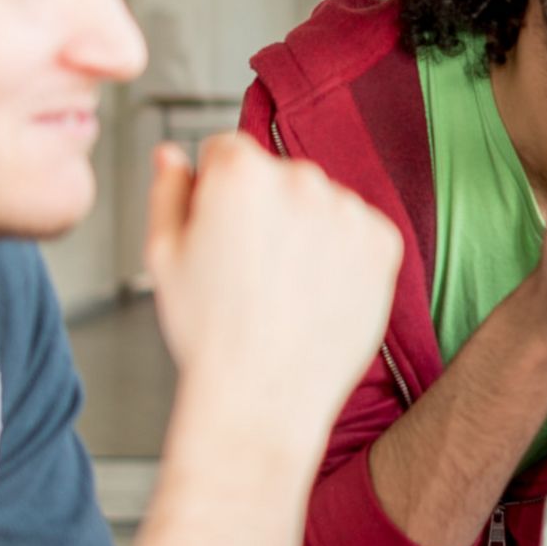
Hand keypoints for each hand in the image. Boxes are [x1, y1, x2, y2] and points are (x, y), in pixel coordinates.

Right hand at [142, 135, 402, 437]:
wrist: (264, 395)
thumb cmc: (211, 332)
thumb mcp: (163, 256)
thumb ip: (168, 192)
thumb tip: (173, 156)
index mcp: (241, 174)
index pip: (226, 150)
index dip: (213, 191)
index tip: (217, 231)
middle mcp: (301, 180)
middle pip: (277, 175)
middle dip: (263, 209)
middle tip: (250, 269)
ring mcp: (348, 211)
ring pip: (321, 203)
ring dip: (306, 229)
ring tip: (284, 288)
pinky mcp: (383, 243)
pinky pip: (358, 232)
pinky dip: (343, 255)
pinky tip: (316, 293)